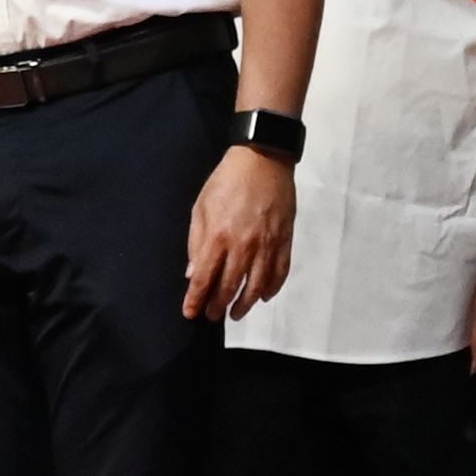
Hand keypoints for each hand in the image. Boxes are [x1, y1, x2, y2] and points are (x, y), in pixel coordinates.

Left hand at [186, 145, 297, 320]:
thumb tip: (192, 273)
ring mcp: (267, 245)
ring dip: (244, 305)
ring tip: (236, 313)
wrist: (263, 159)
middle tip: (212, 316)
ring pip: (256, 286)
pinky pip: (280, 273)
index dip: (196, 299)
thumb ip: (196, 242)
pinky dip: (272, 289)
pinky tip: (263, 296)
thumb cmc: (226, 181)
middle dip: (218, 306)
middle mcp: (243, 246)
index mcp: (218, 236)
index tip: (190, 313)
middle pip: (229, 287)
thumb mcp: (201, 207)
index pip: (204, 278)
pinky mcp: (285, 241)